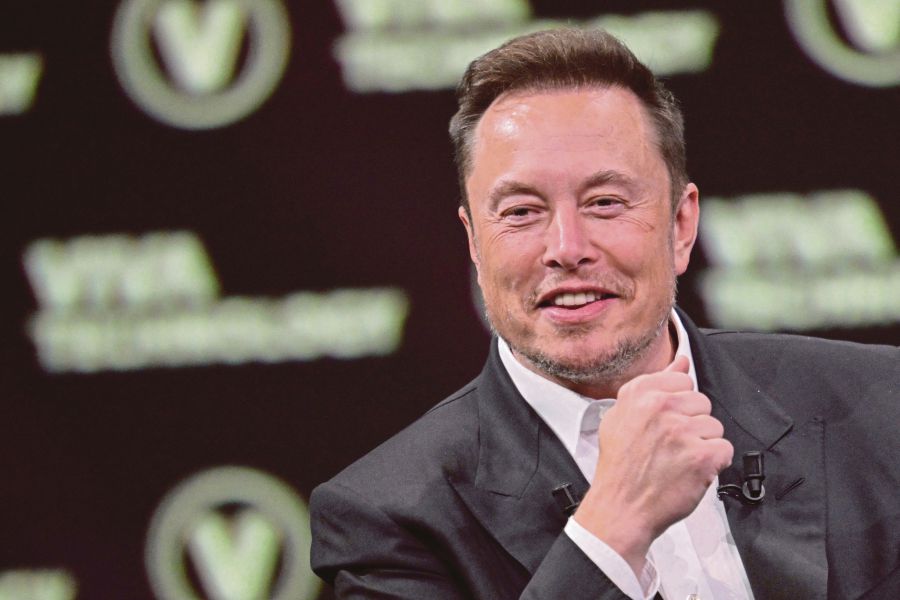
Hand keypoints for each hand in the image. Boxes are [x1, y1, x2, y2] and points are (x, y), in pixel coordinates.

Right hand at [573, 355, 732, 575]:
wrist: (620, 507)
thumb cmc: (620, 465)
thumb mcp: (621, 416)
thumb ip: (653, 385)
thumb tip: (682, 362)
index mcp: (641, 394)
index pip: (682, 381)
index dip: (677, 405)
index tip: (666, 423)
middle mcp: (661, 408)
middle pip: (702, 403)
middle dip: (692, 425)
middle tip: (669, 447)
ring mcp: (683, 432)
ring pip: (714, 427)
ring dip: (702, 445)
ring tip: (678, 460)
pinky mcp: (701, 457)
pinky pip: (724, 450)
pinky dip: (712, 464)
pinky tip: (690, 471)